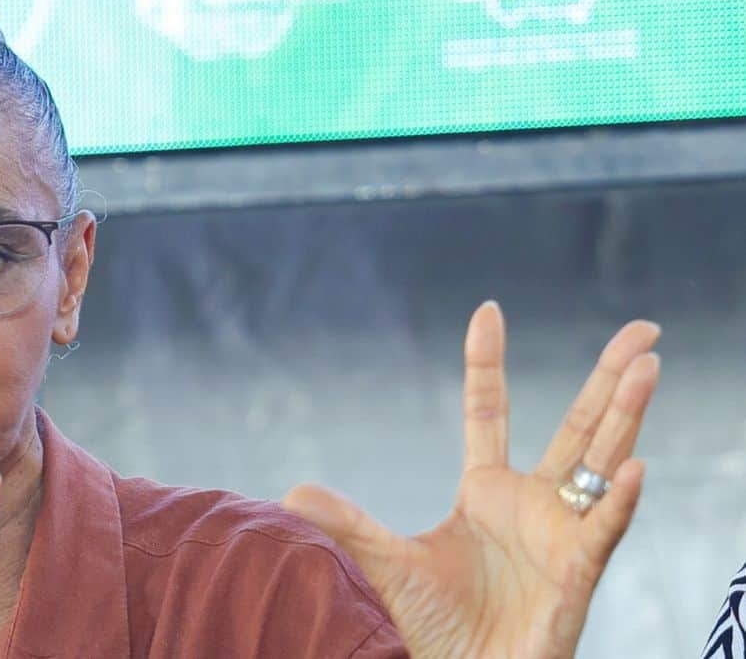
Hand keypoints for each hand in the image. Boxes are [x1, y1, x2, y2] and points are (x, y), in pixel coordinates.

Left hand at [283, 301, 659, 658]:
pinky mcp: (576, 576)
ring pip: (604, 461)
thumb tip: (290, 493)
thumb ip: (347, 524)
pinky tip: (631, 466)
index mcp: (486, 491)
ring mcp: (560, 536)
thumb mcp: (386, 564)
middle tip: (642, 329)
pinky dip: (619, 501)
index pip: (489, 411)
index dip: (488, 362)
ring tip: (648, 365)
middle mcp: (533, 503)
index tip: (488, 311)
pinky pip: (603, 532)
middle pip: (577, 426)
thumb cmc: (436, 628)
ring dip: (627, 415)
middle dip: (609, 377)